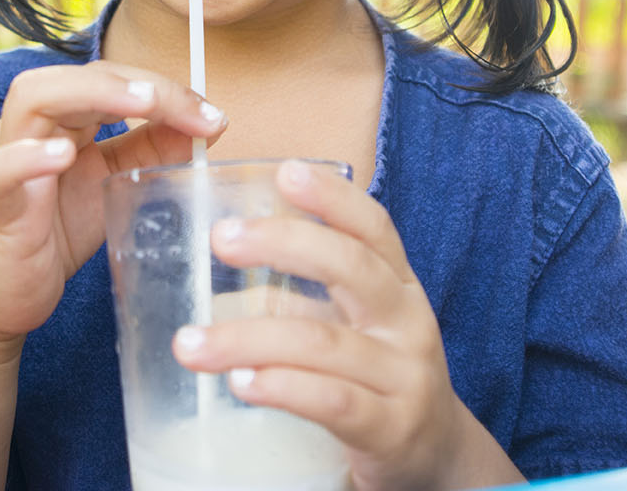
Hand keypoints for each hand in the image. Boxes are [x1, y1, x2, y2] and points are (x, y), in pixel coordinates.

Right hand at [0, 61, 226, 348]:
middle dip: (131, 81)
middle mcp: (32, 125)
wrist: (6, 293)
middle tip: (179, 102)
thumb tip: (210, 122)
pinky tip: (61, 155)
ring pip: (31, 98)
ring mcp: (7, 158)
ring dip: (86, 93)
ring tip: (138, 104)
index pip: (111, 78)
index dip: (162, 88)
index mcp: (63, 116)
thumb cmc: (58, 229)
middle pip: (74, 75)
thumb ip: (154, 148)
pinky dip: (27, 157)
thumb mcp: (115, 182)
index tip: (212, 117)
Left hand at [171, 160, 521, 490]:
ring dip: (248, 338)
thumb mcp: (354, 324)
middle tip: (221, 238)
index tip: (285, 171)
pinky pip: (333, 402)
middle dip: (283, 244)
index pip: (374, 228)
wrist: (435, 456)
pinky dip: (283, 387)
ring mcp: (404, 377)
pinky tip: (243, 383)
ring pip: (323, 342)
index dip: (334, 197)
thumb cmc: (376, 377)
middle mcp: (407, 322)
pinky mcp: (391, 429)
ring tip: (191, 343)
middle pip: (351, 268)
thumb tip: (211, 268)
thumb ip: (301, 295)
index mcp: (396, 286)